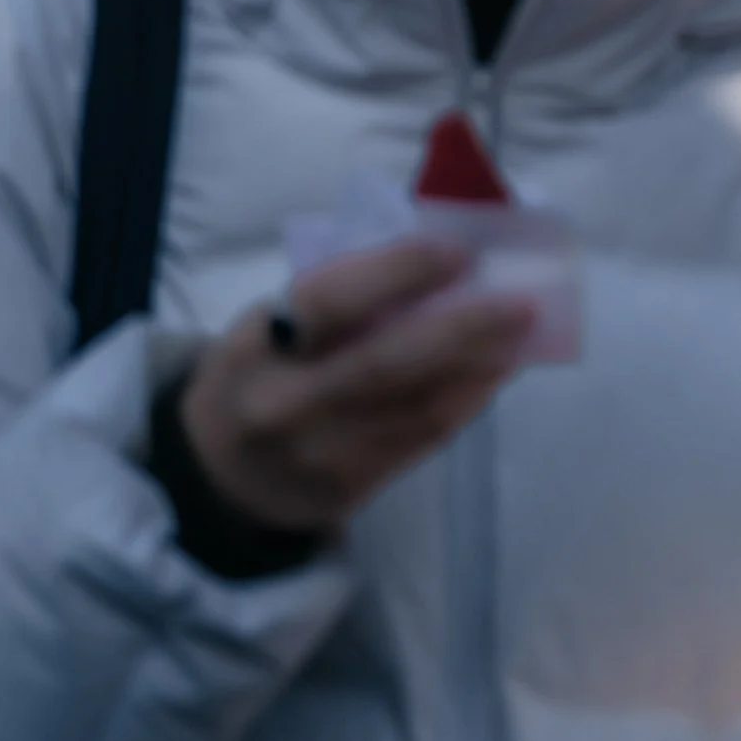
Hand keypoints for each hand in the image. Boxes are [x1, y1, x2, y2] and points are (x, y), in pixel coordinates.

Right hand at [179, 238, 534, 536]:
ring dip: (479, 368)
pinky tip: (492, 374)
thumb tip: (427, 260)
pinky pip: (423, 440)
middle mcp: (287, 402)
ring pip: (417, 408)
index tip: (456, 251)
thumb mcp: (267, 327)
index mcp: (257, 345)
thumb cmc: (256, 374)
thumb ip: (332, 301)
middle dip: (462, 328)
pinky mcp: (352, 489)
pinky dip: (465, 403)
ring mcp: (321, 453)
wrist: (220, 474)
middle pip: (386, 363)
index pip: (330, 301)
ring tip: (521, 333)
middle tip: (519, 301)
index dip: (396, 272)